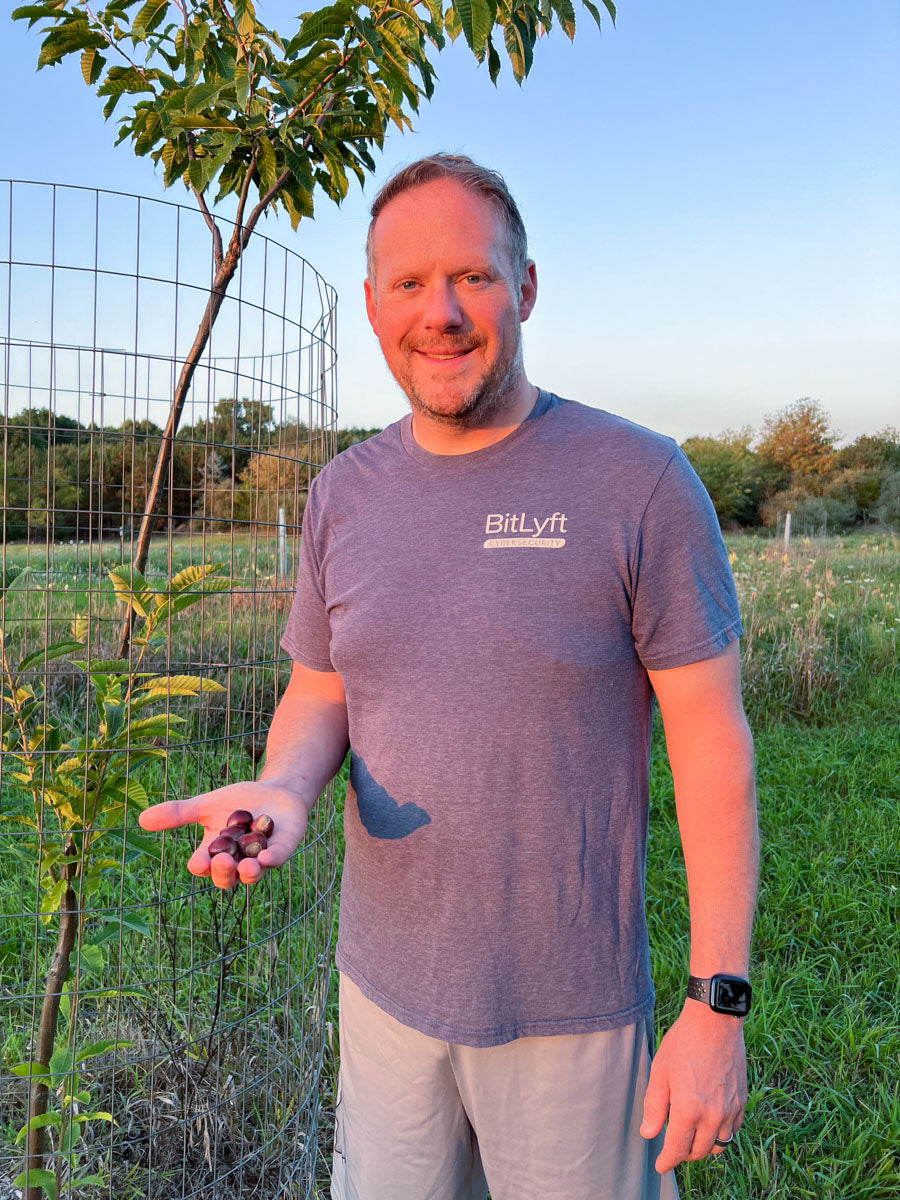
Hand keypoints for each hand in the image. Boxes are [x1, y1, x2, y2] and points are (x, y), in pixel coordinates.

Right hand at [138, 781, 309, 889]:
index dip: (201, 866)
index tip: (198, 861)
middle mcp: (237, 862)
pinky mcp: (283, 849)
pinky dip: (272, 859)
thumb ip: (178, 813)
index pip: (204, 866)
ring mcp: (261, 858)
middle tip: (222, 860)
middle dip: (223, 872)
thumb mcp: (205, 805)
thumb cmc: (237, 802)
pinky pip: (278, 858)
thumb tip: (142, 819)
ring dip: (248, 872)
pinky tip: (268, 857)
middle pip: (226, 878)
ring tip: (246, 866)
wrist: (274, 790)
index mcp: (215, 854)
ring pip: (252, 874)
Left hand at [640, 1000, 746, 1173]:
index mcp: (689, 1110)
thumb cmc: (683, 1043)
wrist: (714, 1022)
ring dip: (703, 1146)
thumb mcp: (660, 1072)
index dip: (667, 1161)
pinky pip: (732, 1131)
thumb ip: (654, 1107)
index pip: (677, 1149)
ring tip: (691, 1137)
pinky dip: (720, 1134)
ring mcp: (730, 1110)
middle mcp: (713, 1116)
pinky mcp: (741, 1101)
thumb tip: (648, 1134)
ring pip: (718, 1145)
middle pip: (699, 1152)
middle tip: (673, 1148)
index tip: (660, 1166)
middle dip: (684, 1154)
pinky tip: (710, 1123)